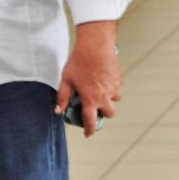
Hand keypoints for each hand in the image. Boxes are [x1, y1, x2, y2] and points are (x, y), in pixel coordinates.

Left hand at [55, 21, 120, 136]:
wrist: (95, 45)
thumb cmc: (79, 62)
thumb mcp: (66, 80)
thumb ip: (63, 97)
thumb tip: (59, 110)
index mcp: (90, 99)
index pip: (91, 121)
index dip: (90, 130)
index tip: (88, 134)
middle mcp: (104, 96)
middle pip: (109, 113)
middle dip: (103, 114)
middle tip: (95, 108)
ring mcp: (114, 87)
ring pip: (115, 101)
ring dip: (109, 101)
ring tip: (100, 93)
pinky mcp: (119, 78)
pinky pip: (118, 89)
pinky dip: (112, 89)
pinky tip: (104, 82)